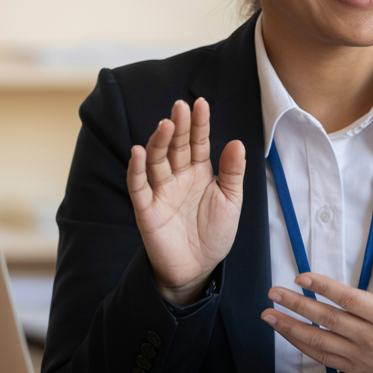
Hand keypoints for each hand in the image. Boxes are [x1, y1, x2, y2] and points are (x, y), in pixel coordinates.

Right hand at [126, 98, 245, 305]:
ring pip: (156, 161)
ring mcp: (160, 191)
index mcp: (198, 172)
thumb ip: (231, 173)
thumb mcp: (230, 201)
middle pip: (175, 146)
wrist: (198, 269)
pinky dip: (136, 169)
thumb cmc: (215, 234)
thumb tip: (236, 142)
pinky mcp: (146, 209)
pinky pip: (138, 186)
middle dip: (178, 127)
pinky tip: (138, 151)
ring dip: (159, 142)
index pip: (197, 142)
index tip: (201, 104)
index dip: (199, 124)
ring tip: (166, 125)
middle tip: (181, 107)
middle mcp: (177, 177)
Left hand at [261, 246, 372, 372]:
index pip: (348, 299)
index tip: (302, 278)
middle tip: (274, 293)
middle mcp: (371, 338)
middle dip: (297, 305)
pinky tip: (289, 335)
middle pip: (327, 320)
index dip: (324, 288)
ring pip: (320, 342)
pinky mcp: (357, 369)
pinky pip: (324, 359)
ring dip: (291, 329)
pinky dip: (304, 347)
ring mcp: (361, 356)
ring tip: (270, 316)